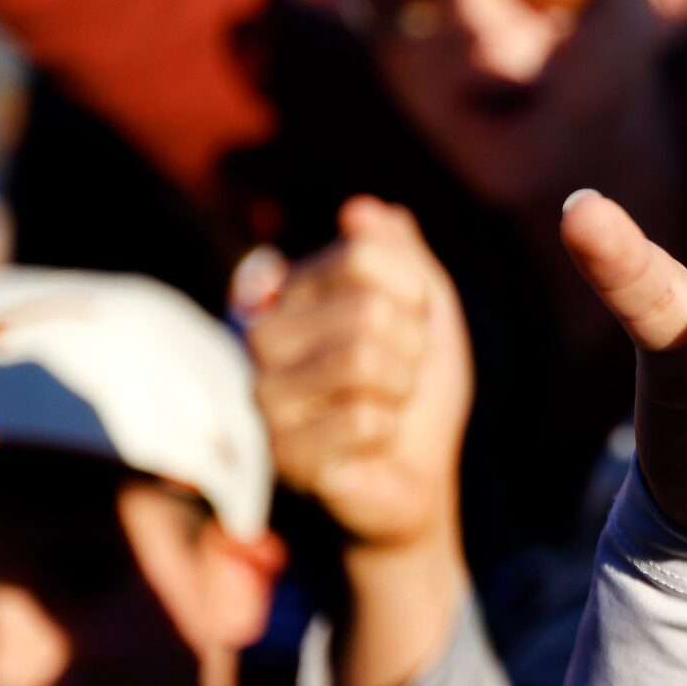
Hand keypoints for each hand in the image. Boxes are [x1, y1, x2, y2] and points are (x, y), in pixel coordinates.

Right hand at [249, 198, 473, 549]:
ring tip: (386, 406)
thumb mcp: (425, 310)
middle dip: (411, 347)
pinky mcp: (281, 453)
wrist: (418, 475)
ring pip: (363, 358)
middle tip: (400, 378)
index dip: (414, 293)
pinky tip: (370, 444)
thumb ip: (401, 256)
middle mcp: (261, 337)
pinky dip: (388, 430)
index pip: (363, 253)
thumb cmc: (414, 388)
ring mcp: (264, 396)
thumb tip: (363, 210)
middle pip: (366, 308)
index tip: (410, 326)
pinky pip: (364, 419)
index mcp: (290, 292)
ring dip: (401, 388)